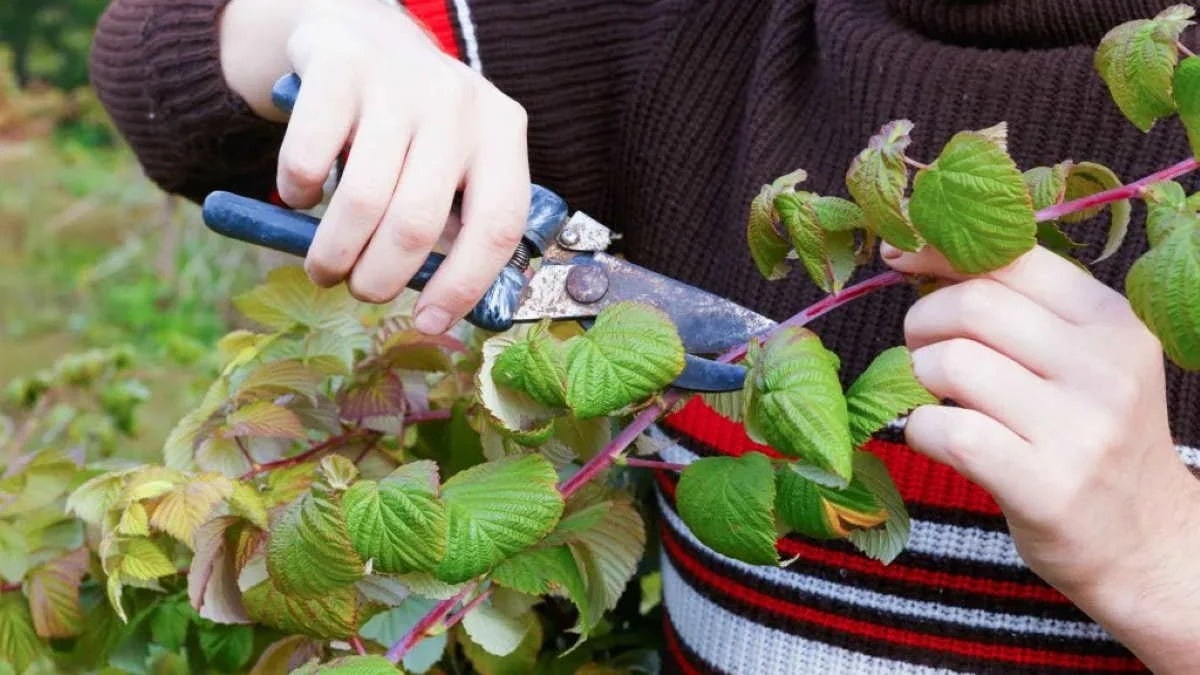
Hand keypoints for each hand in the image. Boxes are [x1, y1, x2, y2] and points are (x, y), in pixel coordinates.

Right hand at [221, 0, 530, 332]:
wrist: (359, 28)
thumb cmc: (414, 122)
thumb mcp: (455, 159)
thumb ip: (457, 218)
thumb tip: (438, 306)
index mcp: (502, 132)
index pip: (497, 226)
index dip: (463, 285)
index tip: (430, 322)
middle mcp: (458, 103)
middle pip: (418, 223)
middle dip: (381, 278)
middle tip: (361, 289)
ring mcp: (399, 81)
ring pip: (363, 201)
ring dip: (334, 253)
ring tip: (325, 266)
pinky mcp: (339, 67)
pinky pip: (310, 161)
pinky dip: (299, 193)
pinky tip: (304, 195)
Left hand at [882, 243, 1199, 671]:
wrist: (1146, 542)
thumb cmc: (1092, 438)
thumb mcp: (1083, 360)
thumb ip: (1021, 309)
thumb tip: (920, 255)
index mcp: (1113, 321)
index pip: (1012, 257)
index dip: (942, 252)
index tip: (902, 258)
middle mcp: (1105, 367)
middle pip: (973, 304)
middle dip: (922, 322)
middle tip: (921, 349)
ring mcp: (1079, 429)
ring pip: (952, 363)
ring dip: (917, 376)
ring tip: (932, 396)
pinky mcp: (1045, 485)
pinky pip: (945, 430)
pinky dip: (919, 428)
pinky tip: (934, 436)